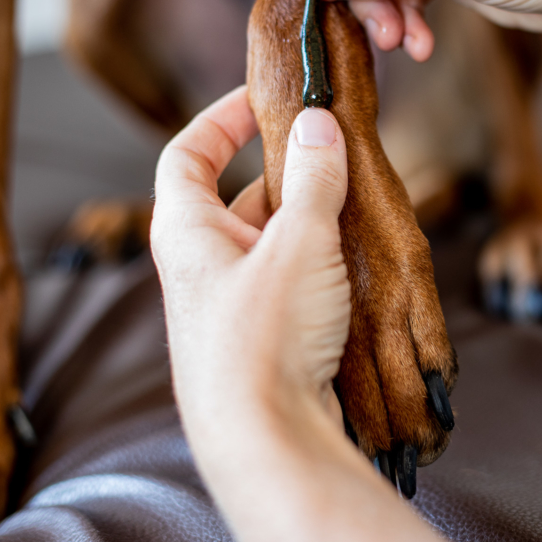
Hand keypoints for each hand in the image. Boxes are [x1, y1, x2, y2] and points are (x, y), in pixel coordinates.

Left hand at [151, 87, 451, 541]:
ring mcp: (229, 298)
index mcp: (187, 229)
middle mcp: (201, 261)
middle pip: (237, 192)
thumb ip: (312, 178)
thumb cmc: (262, 337)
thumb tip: (318, 124)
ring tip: (354, 199)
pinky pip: (285, 275)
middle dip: (285, 170)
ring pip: (269, 237)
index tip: (261, 99)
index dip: (219, 118)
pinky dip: (314, 257)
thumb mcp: (297, 243)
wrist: (264, 441)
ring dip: (308, 216)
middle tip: (331, 153)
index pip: (187, 152)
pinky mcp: (259, 330)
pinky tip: (352, 253)